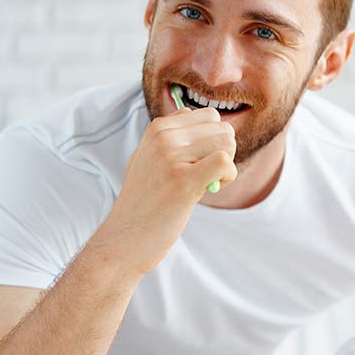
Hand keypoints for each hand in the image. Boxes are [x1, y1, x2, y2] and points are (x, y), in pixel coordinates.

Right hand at [97, 107, 236, 274]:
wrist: (125, 237)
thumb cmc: (143, 202)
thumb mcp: (148, 158)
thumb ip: (170, 137)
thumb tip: (199, 119)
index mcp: (157, 128)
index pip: (208, 116)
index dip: (213, 139)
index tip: (200, 161)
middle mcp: (163, 137)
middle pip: (222, 128)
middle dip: (224, 152)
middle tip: (206, 175)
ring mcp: (171, 157)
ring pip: (227, 143)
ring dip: (226, 166)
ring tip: (206, 183)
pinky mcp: (183, 180)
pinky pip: (225, 162)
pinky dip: (228, 176)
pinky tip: (212, 188)